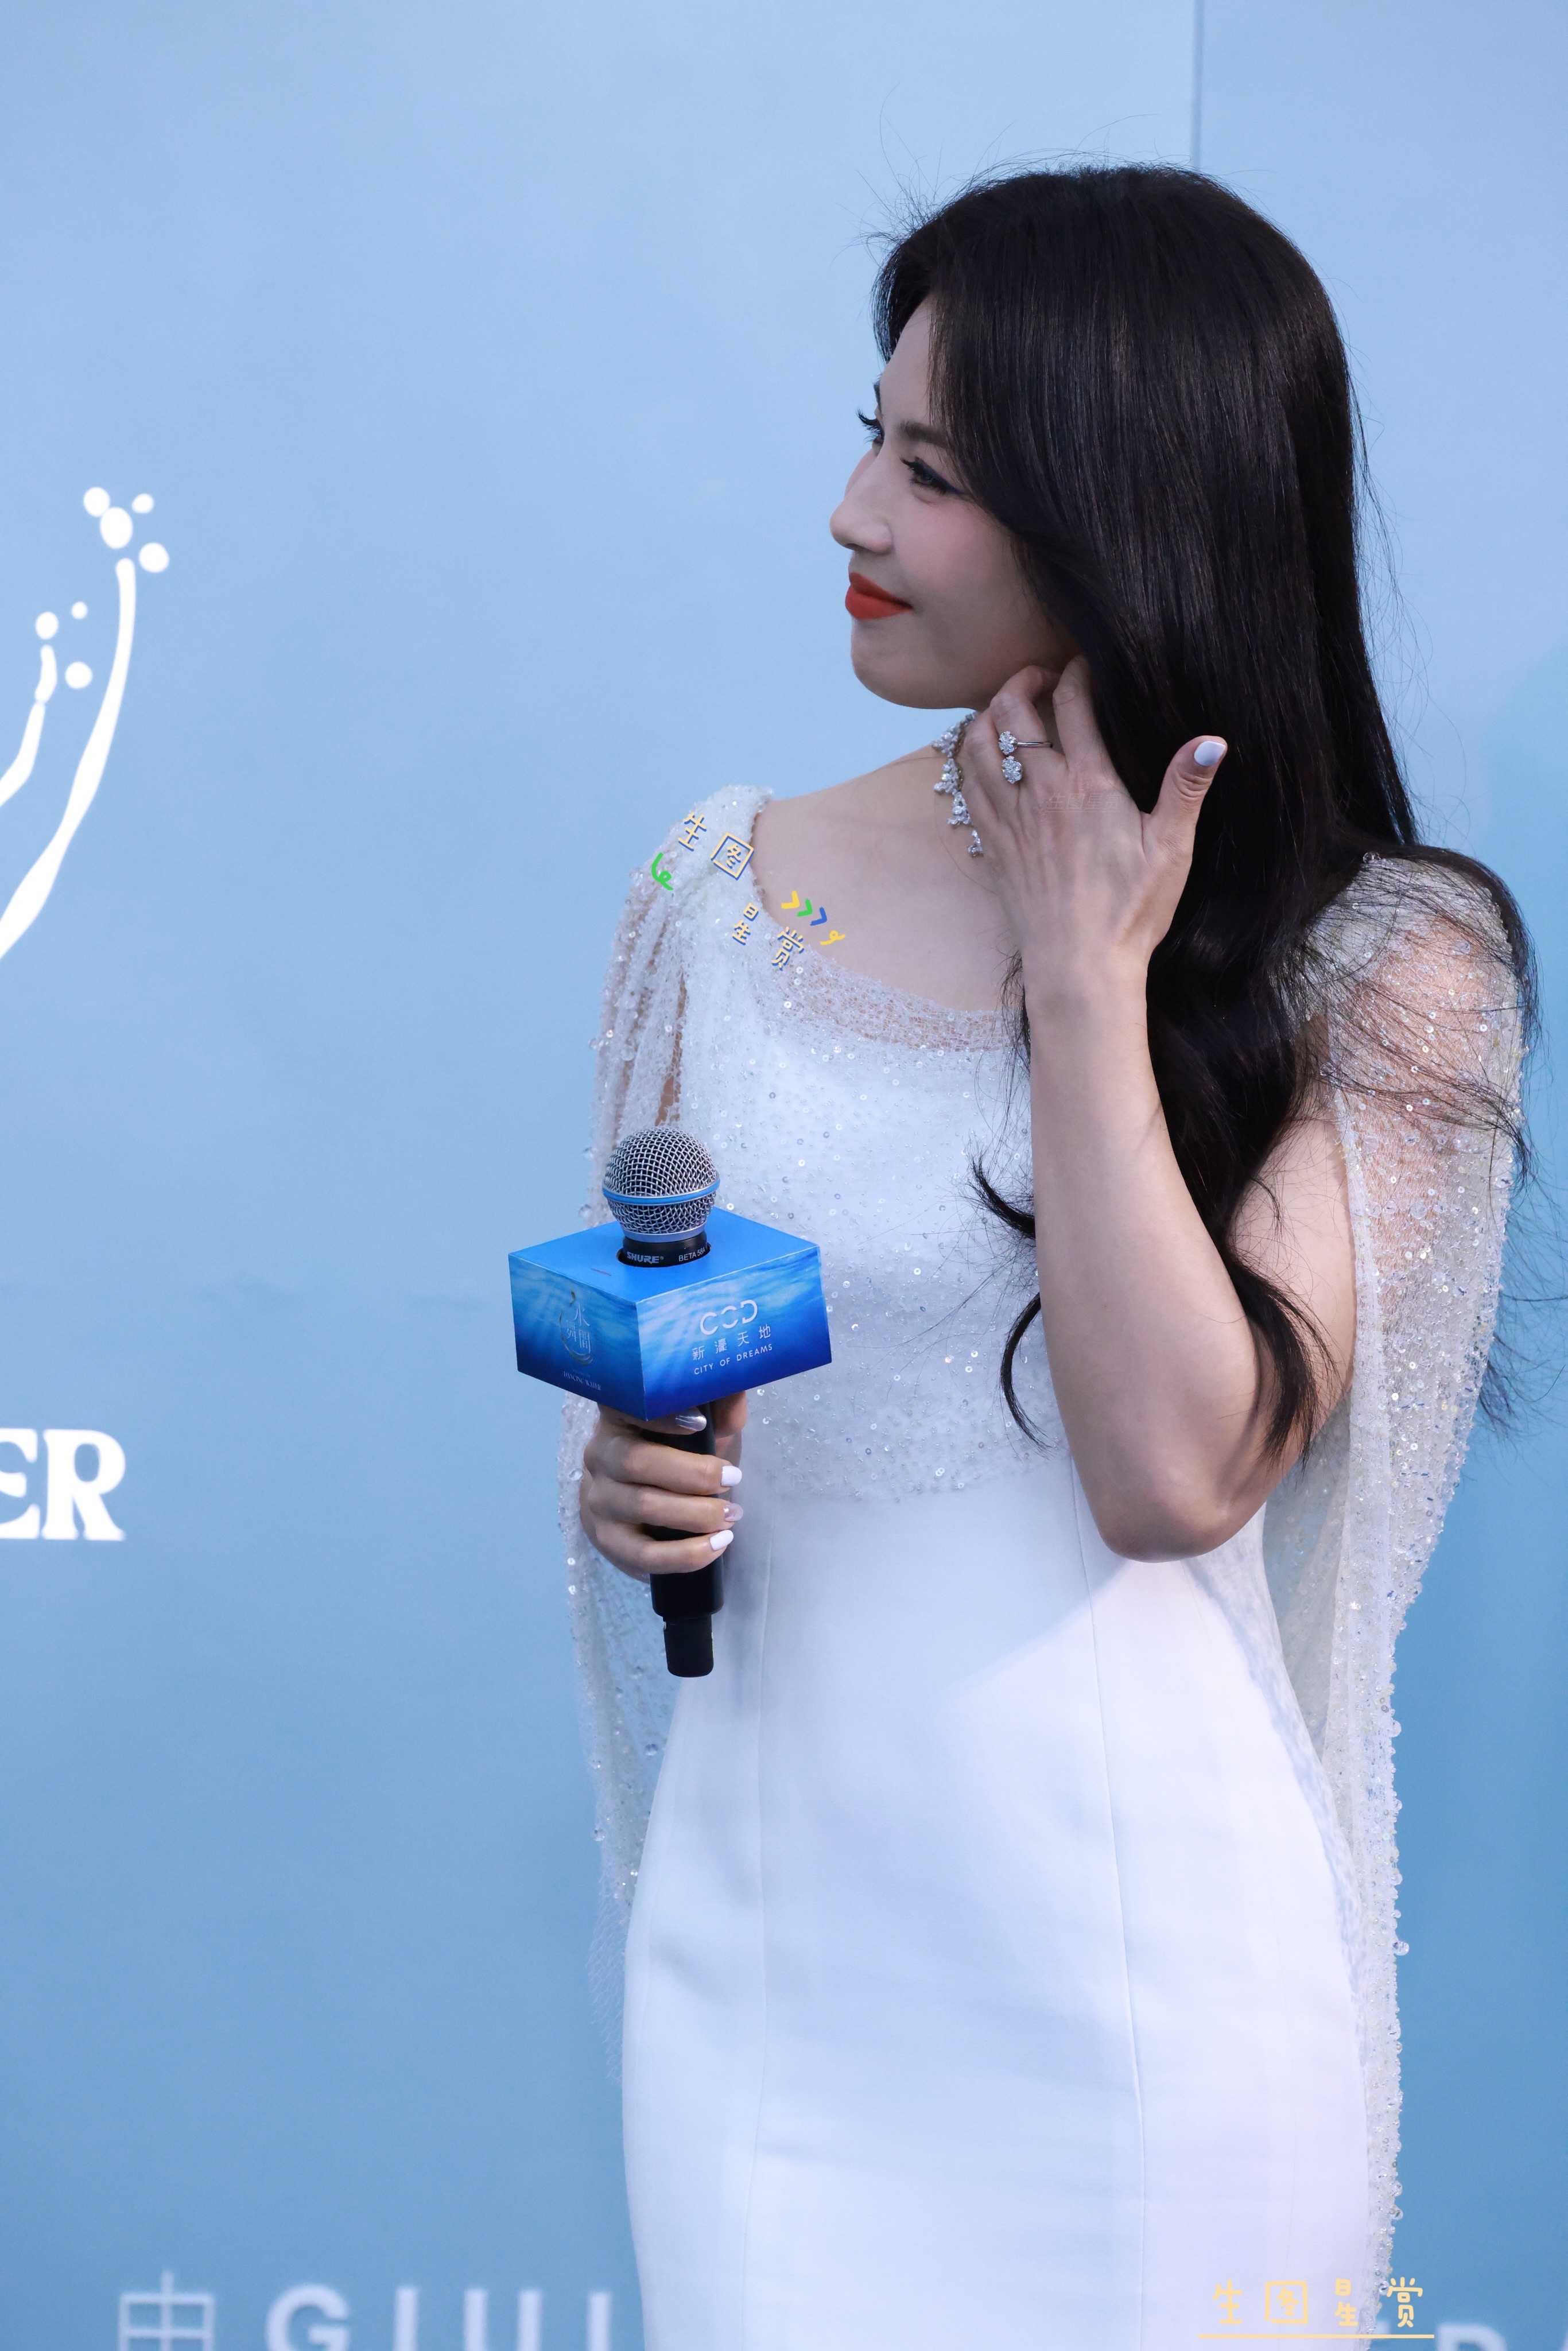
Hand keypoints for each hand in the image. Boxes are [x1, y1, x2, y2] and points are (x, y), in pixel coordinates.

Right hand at [580, 1392, 747, 1581]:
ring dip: (695, 1515)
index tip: (700, 1422)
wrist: (652, 1506)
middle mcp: (599, 1454)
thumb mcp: (703, 1430)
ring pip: (642, 1507)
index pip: (625, 1406)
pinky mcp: (607, 1541)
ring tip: (731, 1516)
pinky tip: (717, 1546)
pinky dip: (686, 1554)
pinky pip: (644, 1555)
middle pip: (635, 1461)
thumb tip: (733, 1384)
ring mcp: (598, 1499)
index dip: (659, 1415)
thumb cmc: (679, 1456)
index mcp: (619, 1418)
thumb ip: (719, 1408)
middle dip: (692, 1473)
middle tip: (733, 1478)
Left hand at [963, 656, 1226, 995]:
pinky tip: (982, 757)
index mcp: (1089, 785)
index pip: (1074, 704)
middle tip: (1041, 676)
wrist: (1080, 965)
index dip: (1077, 672)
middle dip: (1023, 680)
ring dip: (988, 714)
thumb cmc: (1130, 912)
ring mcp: (1011, 818)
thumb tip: (1212, 740)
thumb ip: (1186, 788)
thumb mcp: (1171, 849)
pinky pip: (966, 786)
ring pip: (978, 744)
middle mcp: (1042, 793)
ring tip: (1005, 708)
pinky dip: (968, 758)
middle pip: (1014, 712)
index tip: (1083, 665)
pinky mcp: (993, 845)